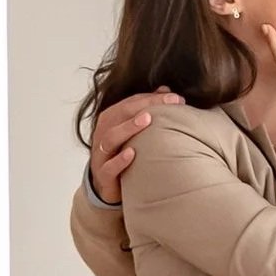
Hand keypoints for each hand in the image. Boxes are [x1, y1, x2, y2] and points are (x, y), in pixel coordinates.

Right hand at [89, 86, 179, 203]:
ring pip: (110, 138)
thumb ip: (146, 110)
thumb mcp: (134, 131)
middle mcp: (102, 133)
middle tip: (168, 103)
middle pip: (120, 114)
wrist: (108, 185)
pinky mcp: (103, 175)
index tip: (175, 98)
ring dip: (128, 128)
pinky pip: (108, 167)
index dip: (151, 98)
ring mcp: (100, 154)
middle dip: (144, 106)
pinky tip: (132, 153)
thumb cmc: (123, 153)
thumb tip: (165, 89)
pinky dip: (119, 160)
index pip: (130, 103)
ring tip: (147, 120)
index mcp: (110, 119)